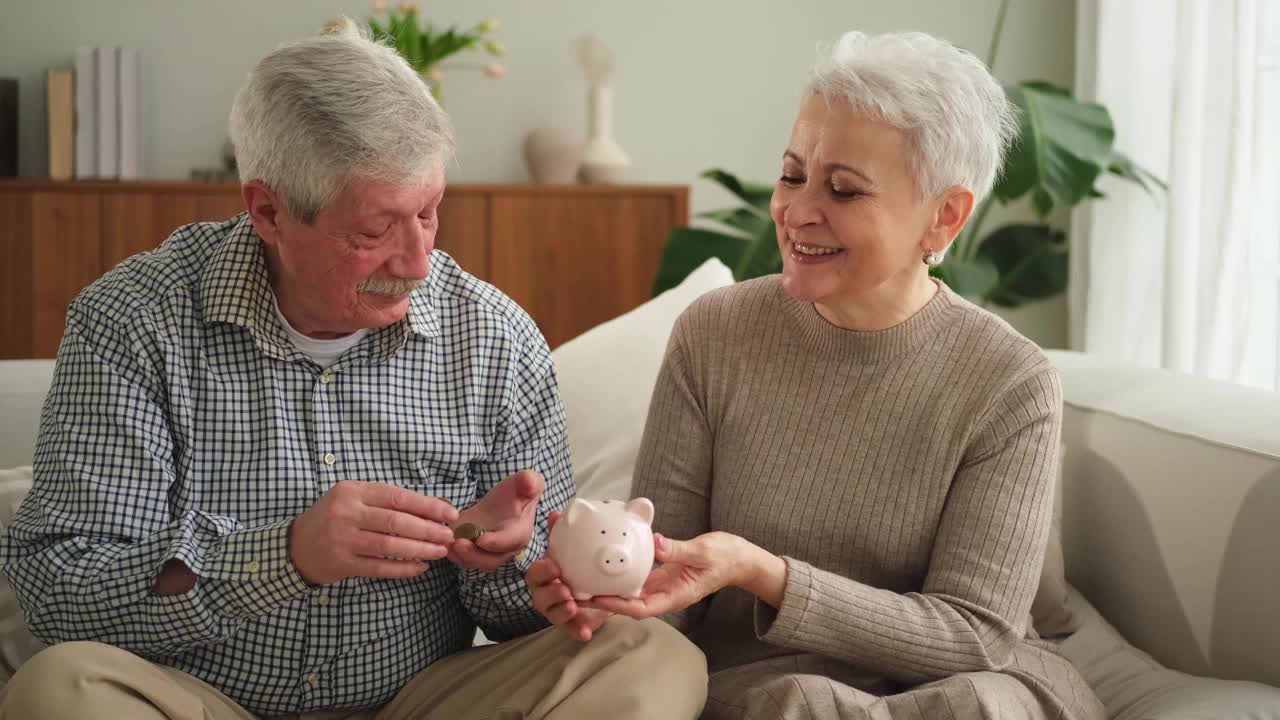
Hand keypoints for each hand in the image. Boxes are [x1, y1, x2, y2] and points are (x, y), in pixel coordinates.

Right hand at [288, 480, 458, 585]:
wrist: (296, 546)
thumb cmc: (334, 518)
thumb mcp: (355, 499)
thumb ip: (388, 500)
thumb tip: (434, 505)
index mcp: (352, 491)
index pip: (397, 497)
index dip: (427, 506)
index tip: (449, 513)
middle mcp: (346, 513)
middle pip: (396, 522)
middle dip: (428, 529)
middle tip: (448, 535)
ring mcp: (342, 540)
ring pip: (389, 546)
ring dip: (420, 549)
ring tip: (441, 551)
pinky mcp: (341, 564)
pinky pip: (379, 568)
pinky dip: (403, 569)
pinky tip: (420, 568)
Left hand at [448, 470, 543, 571]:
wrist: (504, 504)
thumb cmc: (516, 493)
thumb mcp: (524, 482)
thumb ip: (529, 482)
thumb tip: (530, 482)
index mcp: (520, 532)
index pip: (511, 542)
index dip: (497, 543)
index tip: (481, 539)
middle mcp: (506, 549)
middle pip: (491, 559)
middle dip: (474, 554)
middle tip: (457, 543)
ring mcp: (489, 554)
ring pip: (476, 562)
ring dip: (461, 556)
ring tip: (447, 544)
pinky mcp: (475, 553)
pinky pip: (463, 560)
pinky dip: (452, 554)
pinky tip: (442, 543)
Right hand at [526, 510, 610, 640]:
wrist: (601, 585)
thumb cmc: (579, 563)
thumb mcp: (573, 546)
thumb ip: (562, 532)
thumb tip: (555, 514)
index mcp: (547, 573)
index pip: (536, 573)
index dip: (541, 570)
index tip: (553, 565)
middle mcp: (548, 593)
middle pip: (540, 597)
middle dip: (550, 593)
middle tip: (564, 589)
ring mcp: (559, 610)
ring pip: (552, 614)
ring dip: (560, 610)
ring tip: (573, 606)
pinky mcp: (573, 623)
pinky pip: (572, 629)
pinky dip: (577, 631)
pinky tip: (586, 633)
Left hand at [583, 531, 766, 618]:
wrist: (739, 559)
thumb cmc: (725, 557)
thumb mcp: (704, 551)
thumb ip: (679, 549)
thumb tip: (655, 543)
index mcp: (675, 596)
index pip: (642, 608)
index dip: (619, 606)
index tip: (598, 599)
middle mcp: (664, 595)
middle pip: (629, 606)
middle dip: (604, 605)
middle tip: (576, 598)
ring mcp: (660, 586)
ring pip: (628, 594)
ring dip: (605, 591)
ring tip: (579, 585)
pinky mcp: (658, 576)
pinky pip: (635, 579)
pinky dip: (617, 575)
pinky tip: (600, 567)